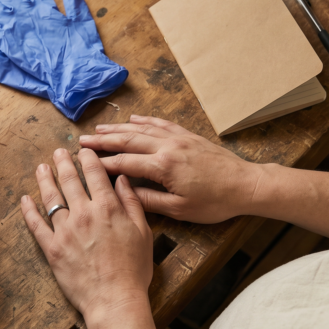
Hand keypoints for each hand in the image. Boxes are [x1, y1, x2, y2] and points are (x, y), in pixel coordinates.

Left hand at [21, 148, 153, 322]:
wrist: (115, 300)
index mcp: (107, 208)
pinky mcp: (52, 248)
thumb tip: (122, 179)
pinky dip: (29, 210)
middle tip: (59, 152)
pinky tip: (25, 199)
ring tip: (41, 168)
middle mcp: (83, 214)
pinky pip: (36, 225)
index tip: (84, 151)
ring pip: (51, 198)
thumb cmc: (134, 269)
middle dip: (64, 163)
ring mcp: (65, 231)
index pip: (95, 174)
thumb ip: (132, 203)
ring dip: (45, 179)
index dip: (88, 159)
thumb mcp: (143, 232)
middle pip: (70, 181)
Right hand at [78, 115, 265, 223]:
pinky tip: (133, 119)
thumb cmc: (215, 202)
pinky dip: (144, 121)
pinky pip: (161, 124)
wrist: (245, 185)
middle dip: (103, 140)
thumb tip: (123, 195)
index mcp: (164, 167)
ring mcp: (178, 138)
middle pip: (128, 139)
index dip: (102, 163)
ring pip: (142, 129)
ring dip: (119, 128)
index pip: (125, 162)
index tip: (84, 161)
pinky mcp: (188, 136)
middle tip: (82, 140)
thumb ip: (149, 200)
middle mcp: (168, 147)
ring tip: (100, 128)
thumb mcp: (179, 209)